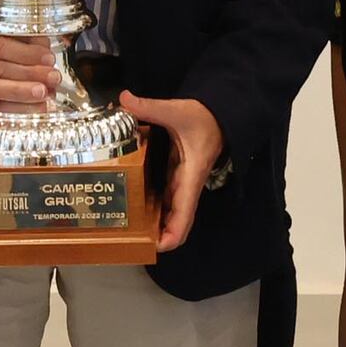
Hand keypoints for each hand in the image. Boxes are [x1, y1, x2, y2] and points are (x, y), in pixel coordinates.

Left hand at [118, 90, 223, 253]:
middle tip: (131, 242)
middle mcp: (187, 184)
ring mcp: (182, 182)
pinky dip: (154, 207)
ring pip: (171, 212)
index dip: (171, 236)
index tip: (154, 247)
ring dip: (155, 224)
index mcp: (190, 176)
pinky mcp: (177, 175)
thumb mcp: (177, 110)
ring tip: (128, 230)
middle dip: (158, 236)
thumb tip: (125, 99)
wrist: (220, 113)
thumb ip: (150, 107)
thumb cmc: (204, 116)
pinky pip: (166, 199)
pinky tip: (134, 207)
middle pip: (176, 221)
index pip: (184, 215)